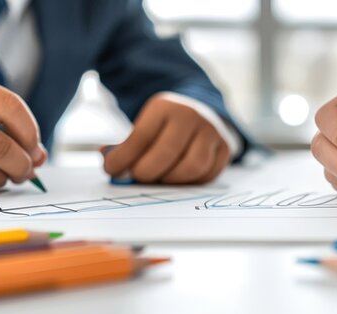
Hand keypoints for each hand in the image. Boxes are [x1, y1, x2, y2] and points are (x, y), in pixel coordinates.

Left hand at [102, 95, 230, 183]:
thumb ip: (127, 146)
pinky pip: (207, 175)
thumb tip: (111, 167)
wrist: (201, 111)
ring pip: (192, 167)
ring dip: (171, 180)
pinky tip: (177, 178)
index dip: (123, 158)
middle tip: (137, 177)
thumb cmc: (165, 126)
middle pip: (167, 153)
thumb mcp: (144, 124)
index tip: (112, 170)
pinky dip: (189, 183)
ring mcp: (211, 133)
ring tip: (159, 178)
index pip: (141, 137)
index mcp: (165, 107)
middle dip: (146, 172)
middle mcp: (191, 117)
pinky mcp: (224, 150)